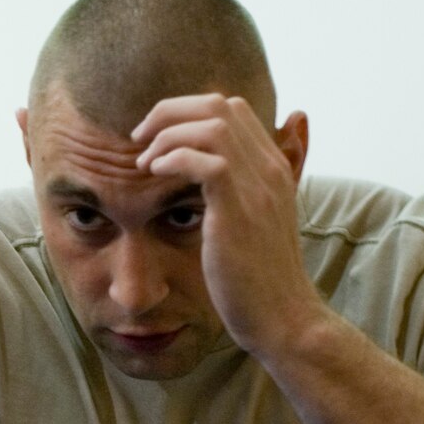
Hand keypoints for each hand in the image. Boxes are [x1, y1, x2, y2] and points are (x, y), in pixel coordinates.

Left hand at [129, 95, 325, 359]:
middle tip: (140, 138)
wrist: (283, 318)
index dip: (187, 111)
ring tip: (144, 160)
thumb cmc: (262, 277)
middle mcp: (270, 169)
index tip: (158, 137)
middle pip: (220, 104)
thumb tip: (248, 169)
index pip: (233, 108)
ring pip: (212, 124)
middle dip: (170, 112)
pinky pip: (205, 160)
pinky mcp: (238, 210)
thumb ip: (251, 188)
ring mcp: (257, 187)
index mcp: (273, 168)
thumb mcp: (260, 224)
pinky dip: (173, 157)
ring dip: (167, 134)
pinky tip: (155, 173)